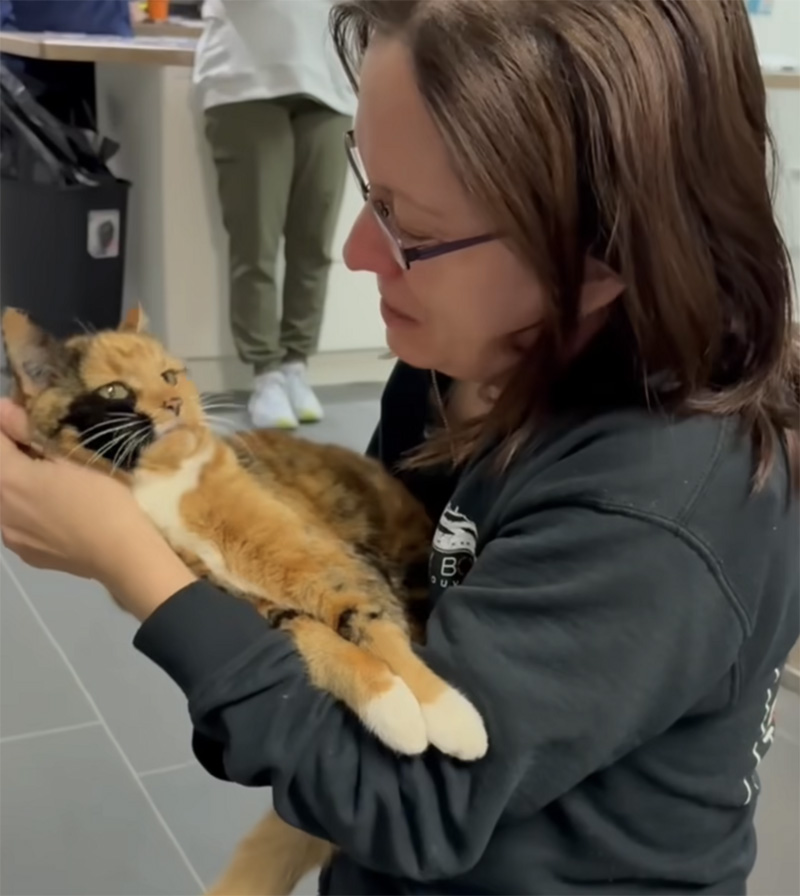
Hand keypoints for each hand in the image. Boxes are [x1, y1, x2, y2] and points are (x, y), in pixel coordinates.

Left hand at [0, 399, 195, 618]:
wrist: (123, 554)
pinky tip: (58, 512)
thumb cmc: (104, 499)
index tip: (23, 415)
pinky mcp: (25, 553)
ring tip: (53, 483)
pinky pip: (18, 523)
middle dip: (14, 456)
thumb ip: (32, 433)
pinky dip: (29, 511)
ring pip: (6, 499)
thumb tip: (5, 411)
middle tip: (43, 449)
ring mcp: (9, 535)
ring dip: (20, 484)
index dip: (6, 422)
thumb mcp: (74, 457)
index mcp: (7, 479)